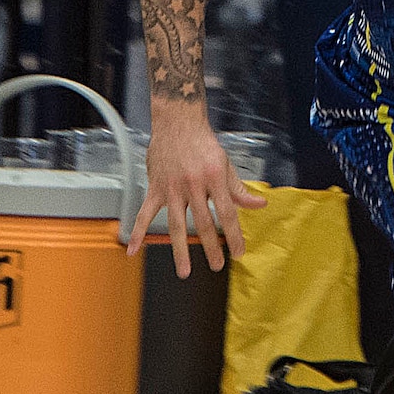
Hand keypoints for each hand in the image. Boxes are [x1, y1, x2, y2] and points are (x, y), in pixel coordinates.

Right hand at [128, 108, 267, 277]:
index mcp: (215, 178)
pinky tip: (134, 250)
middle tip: (217, 266)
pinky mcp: (156, 188)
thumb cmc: (202, 143)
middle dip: (211, 248)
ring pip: (176, 224)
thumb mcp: (226, 164)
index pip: (228, 213)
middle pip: (203, 223)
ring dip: (180, 250)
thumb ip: (240, 189)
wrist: (177, 122)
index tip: (239, 252)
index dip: (234, 235)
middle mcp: (194, 184)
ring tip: (185, 271)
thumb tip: (259, 205)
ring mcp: (172, 188)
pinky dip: (139, 232)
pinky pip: (145, 213)